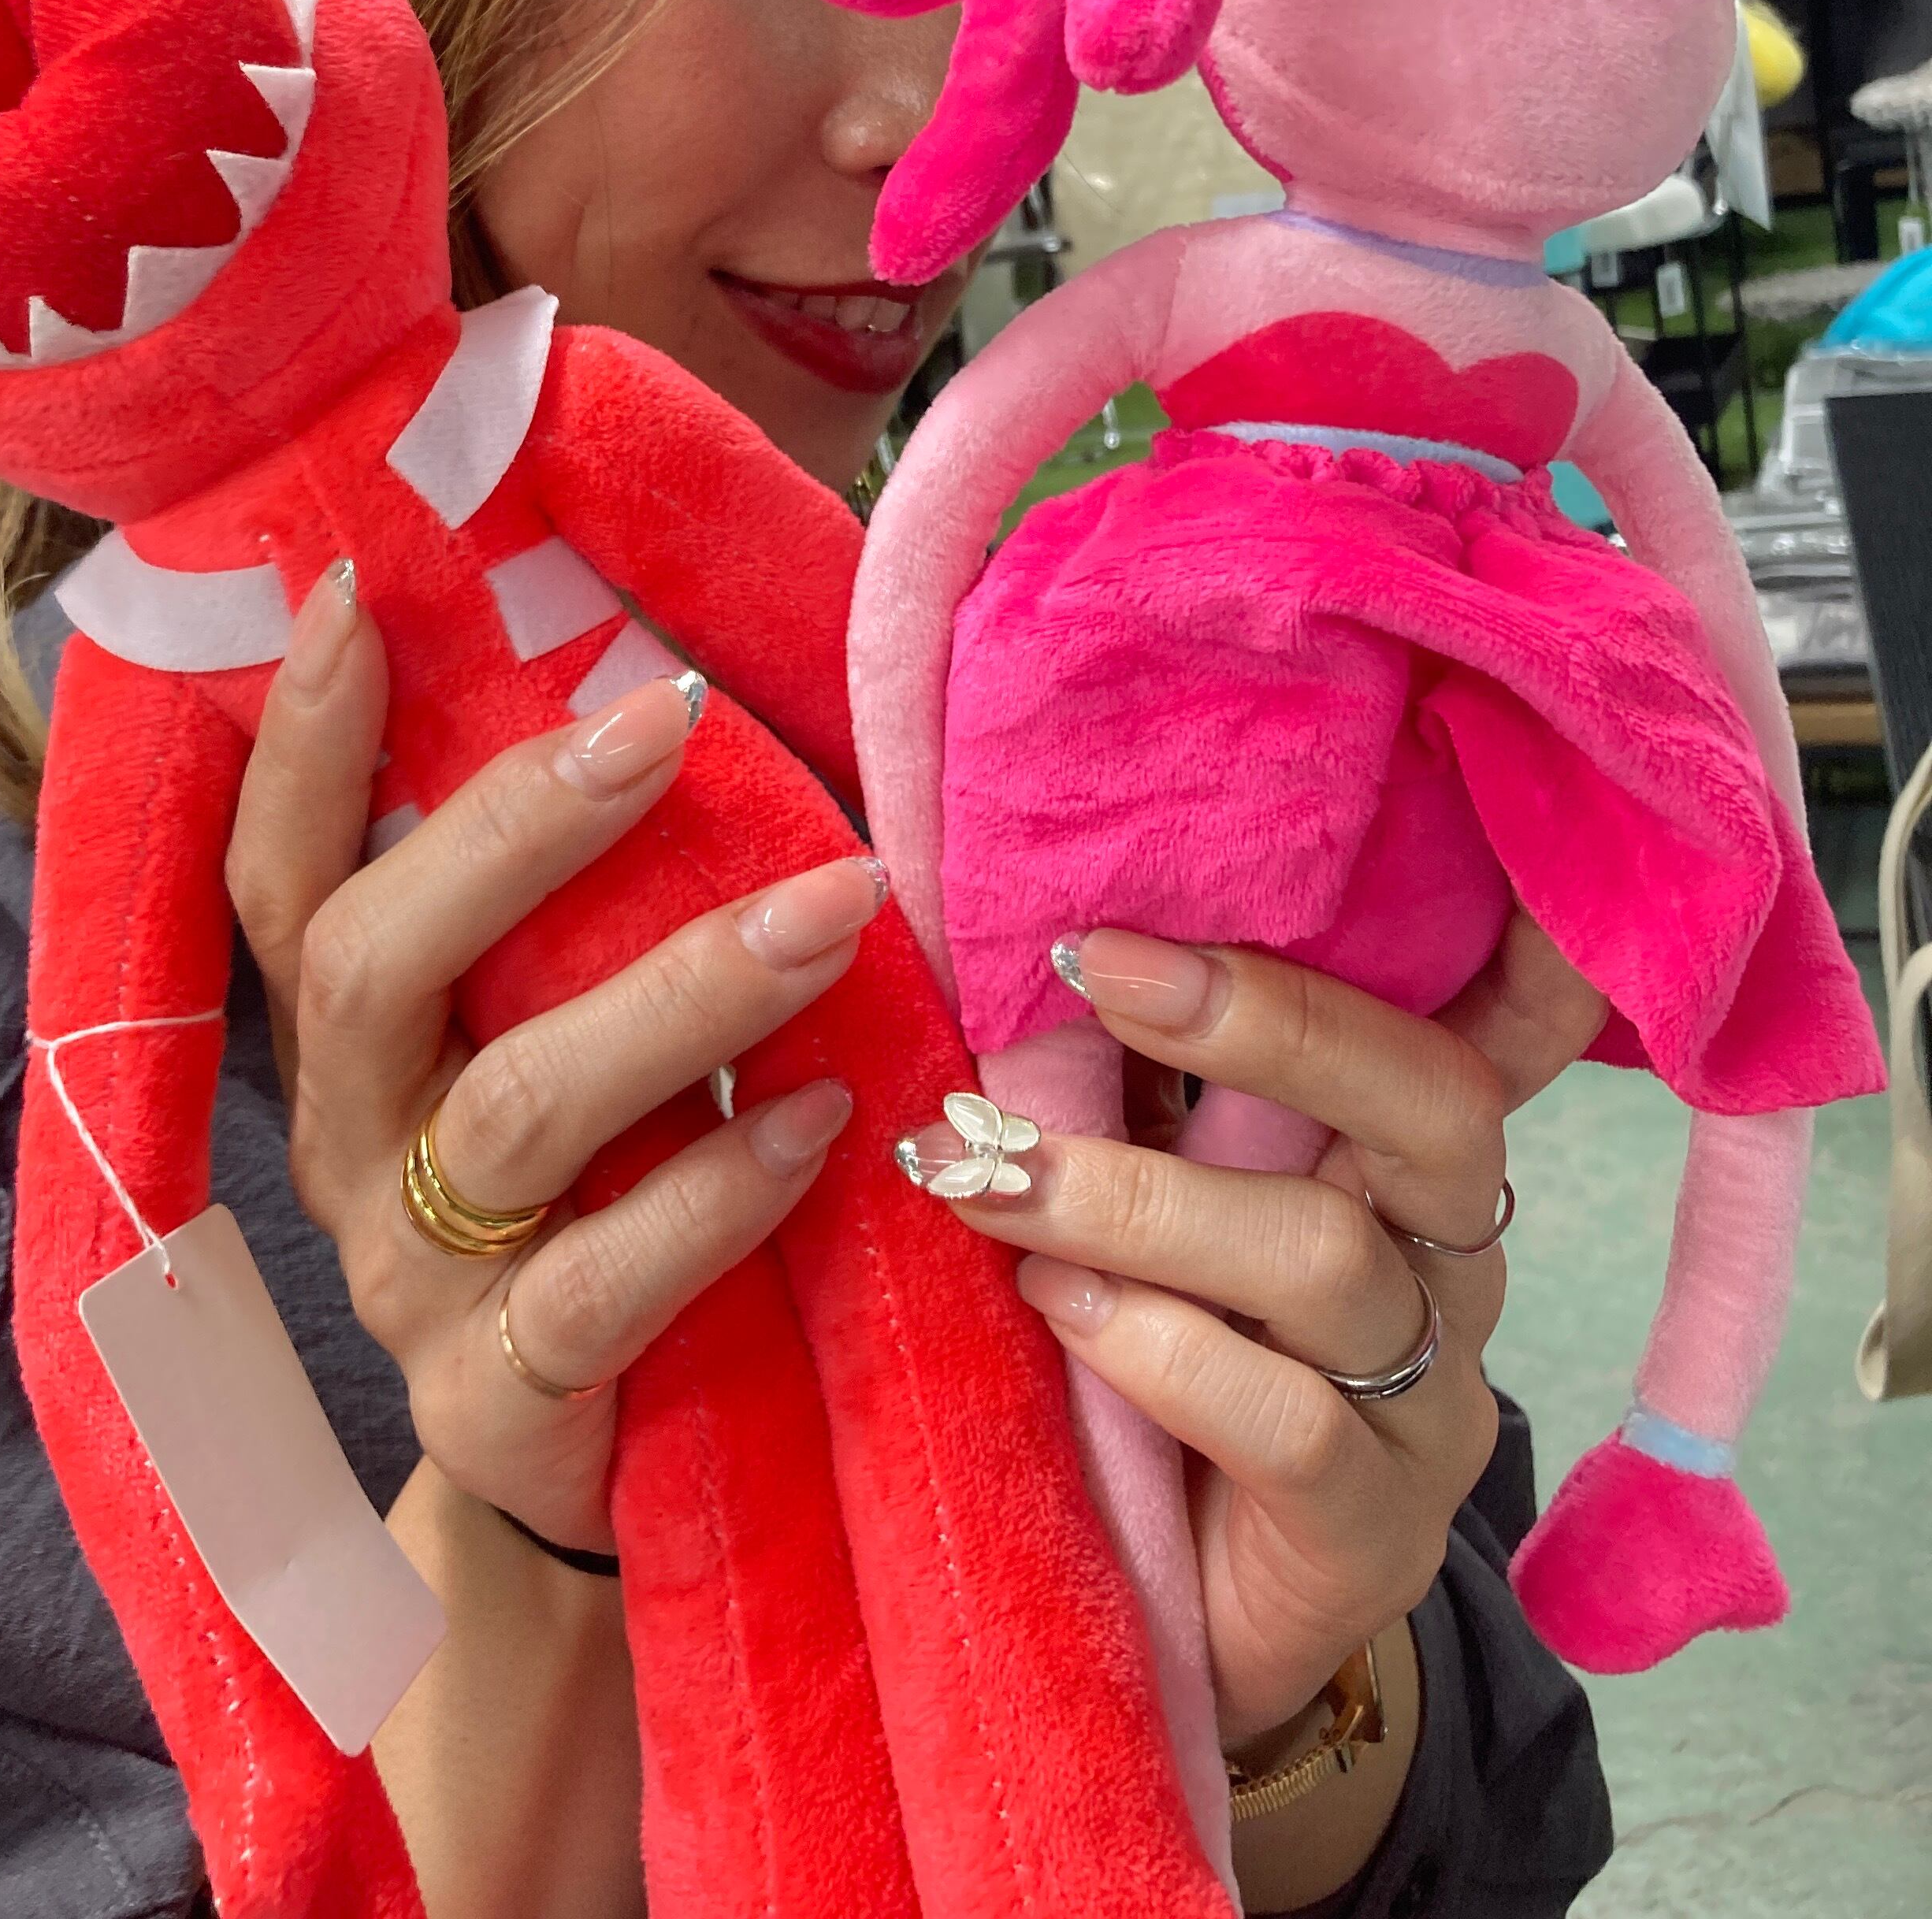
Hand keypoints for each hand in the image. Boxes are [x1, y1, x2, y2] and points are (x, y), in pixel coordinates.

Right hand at [226, 562, 879, 1552]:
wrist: (610, 1472)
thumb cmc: (613, 1186)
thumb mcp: (566, 1031)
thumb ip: (589, 900)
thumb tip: (687, 672)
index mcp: (349, 1036)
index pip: (280, 870)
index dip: (297, 741)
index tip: (354, 594)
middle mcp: (351, 1140)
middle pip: (368, 963)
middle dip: (512, 827)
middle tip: (664, 715)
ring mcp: (413, 1276)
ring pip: (513, 1110)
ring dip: (677, 993)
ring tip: (830, 908)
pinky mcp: (500, 1401)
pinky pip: (603, 1289)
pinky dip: (722, 1194)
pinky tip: (827, 1120)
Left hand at [925, 914, 1607, 1744]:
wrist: (1179, 1626)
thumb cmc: (1154, 1365)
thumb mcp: (1157, 1204)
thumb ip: (1137, 1091)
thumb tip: (1038, 940)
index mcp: (1405, 1155)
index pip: (1492, 1019)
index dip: (1490, 940)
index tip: (1393, 858)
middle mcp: (1449, 1257)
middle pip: (1431, 1097)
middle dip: (1263, 1020)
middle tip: (1098, 971)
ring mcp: (1431, 1400)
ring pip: (1325, 1256)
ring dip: (1134, 1200)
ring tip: (994, 1180)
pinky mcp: (1377, 1530)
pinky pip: (1290, 1421)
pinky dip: (1157, 1348)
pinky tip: (1060, 1314)